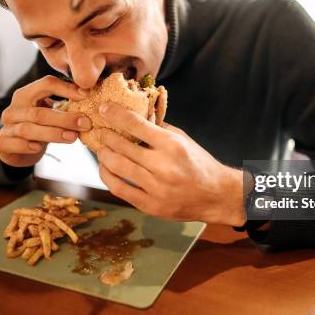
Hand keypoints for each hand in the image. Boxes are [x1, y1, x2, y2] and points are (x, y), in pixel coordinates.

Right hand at [0, 75, 91, 167]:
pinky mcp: (1, 144)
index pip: (46, 84)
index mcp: (26, 95)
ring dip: (53, 134)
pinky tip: (38, 148)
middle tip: (86, 123)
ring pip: (28, 129)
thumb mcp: (51, 113)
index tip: (86, 96)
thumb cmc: (40, 127)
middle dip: (65, 118)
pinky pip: (12, 144)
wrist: (16, 148)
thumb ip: (65, 107)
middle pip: (39, 112)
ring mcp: (6, 126)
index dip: (66, 88)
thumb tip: (92, 100)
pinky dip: (26, 146)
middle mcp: (14, 109)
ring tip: (73, 137)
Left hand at [95, 102, 246, 225]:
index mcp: (172, 145)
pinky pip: (119, 189)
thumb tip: (134, 117)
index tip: (104, 109)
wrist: (215, 195)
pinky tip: (105, 168)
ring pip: (117, 167)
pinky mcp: (150, 205)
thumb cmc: (199, 163)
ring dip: (103, 155)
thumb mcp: (183, 139)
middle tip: (99, 130)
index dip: (115, 114)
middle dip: (105, 135)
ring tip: (101, 148)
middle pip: (121, 146)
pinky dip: (108, 176)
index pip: (135, 124)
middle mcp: (163, 166)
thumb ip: (158, 129)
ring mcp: (156, 188)